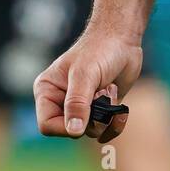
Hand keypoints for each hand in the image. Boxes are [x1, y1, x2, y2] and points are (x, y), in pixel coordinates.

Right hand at [34, 26, 142, 142]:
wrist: (123, 39)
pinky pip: (104, 130)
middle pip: (72, 131)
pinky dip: (114, 123)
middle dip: (91, 117)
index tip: (86, 114)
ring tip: (109, 89)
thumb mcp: (85, 74)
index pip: (47, 125)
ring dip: (105, 115)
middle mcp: (61, 102)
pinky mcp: (99, 110)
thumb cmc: (100, 50)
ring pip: (91, 132)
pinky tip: (119, 107)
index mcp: (47, 91)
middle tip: (102, 92)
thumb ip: (77, 103)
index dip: (66, 126)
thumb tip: (73, 131)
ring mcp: (81, 107)